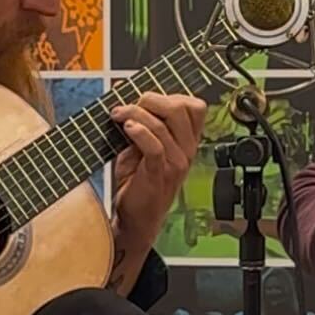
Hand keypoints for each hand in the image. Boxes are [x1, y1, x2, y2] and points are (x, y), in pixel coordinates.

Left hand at [110, 93, 206, 244]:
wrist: (135, 219)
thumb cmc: (137, 182)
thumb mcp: (143, 147)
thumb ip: (142, 124)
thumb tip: (126, 96)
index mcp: (187, 141)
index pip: (196, 107)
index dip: (172, 95)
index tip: (146, 99)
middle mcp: (187, 150)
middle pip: (183, 108)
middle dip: (153, 99)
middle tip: (131, 104)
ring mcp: (176, 162)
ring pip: (163, 125)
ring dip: (136, 114)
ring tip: (118, 115)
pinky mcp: (160, 173)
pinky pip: (155, 146)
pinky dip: (139, 132)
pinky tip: (127, 128)